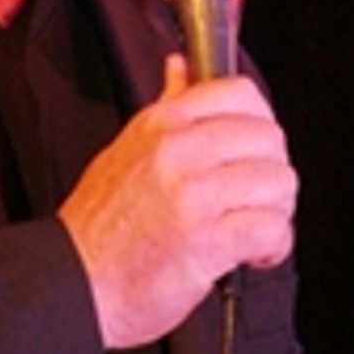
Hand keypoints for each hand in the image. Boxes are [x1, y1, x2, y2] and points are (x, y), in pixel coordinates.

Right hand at [58, 55, 296, 349]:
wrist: (74, 286)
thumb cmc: (98, 230)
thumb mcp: (124, 151)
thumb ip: (165, 107)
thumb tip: (181, 68)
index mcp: (159, 125)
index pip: (240, 94)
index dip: (260, 124)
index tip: (254, 151)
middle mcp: (176, 152)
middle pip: (269, 138)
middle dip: (272, 172)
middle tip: (253, 198)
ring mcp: (192, 195)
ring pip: (279, 181)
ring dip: (276, 210)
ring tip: (252, 227)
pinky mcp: (206, 240)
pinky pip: (271, 227)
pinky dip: (273, 246)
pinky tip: (252, 254)